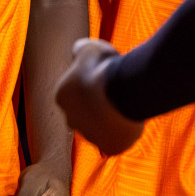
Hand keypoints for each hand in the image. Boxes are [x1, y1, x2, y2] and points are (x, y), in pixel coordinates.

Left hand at [55, 39, 143, 155]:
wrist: (122, 90)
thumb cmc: (104, 67)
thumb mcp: (88, 48)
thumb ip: (80, 51)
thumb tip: (77, 53)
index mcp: (61, 96)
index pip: (73, 95)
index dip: (89, 88)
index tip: (104, 81)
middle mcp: (71, 119)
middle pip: (83, 116)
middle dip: (96, 110)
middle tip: (114, 97)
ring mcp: (90, 136)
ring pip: (100, 131)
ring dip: (110, 122)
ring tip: (126, 107)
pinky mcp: (110, 147)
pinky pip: (116, 142)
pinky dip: (123, 135)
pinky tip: (132, 121)